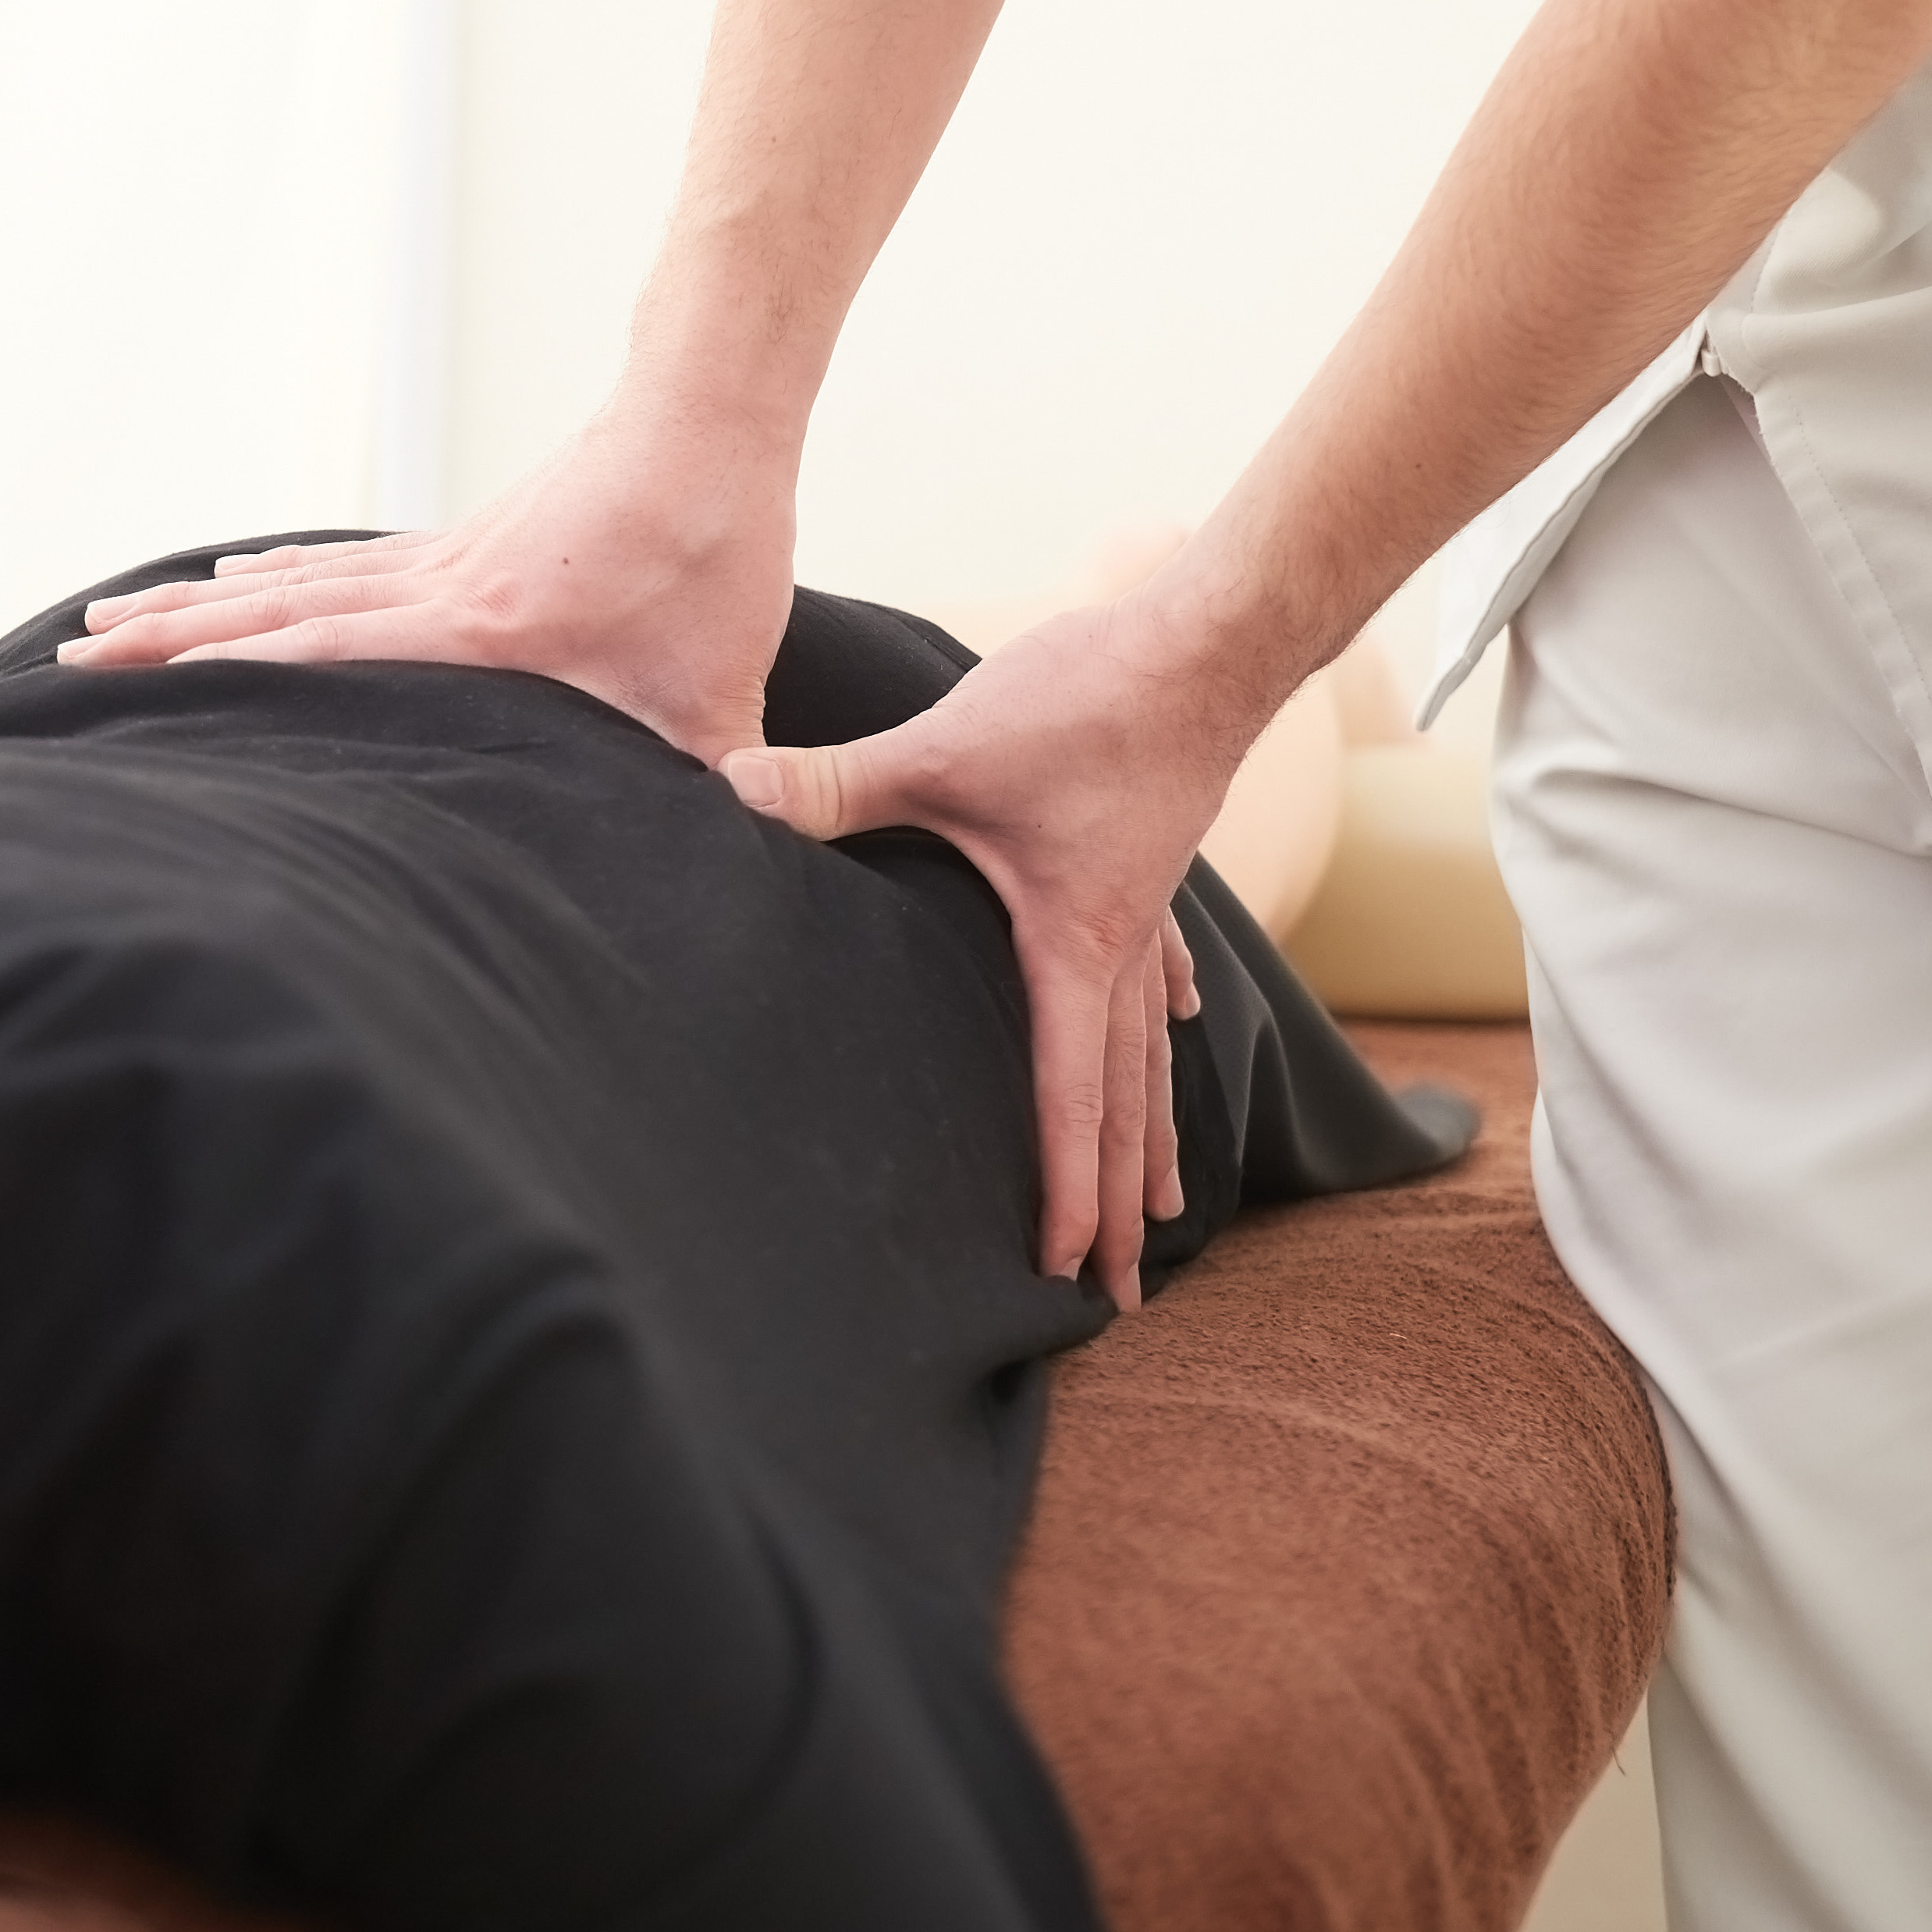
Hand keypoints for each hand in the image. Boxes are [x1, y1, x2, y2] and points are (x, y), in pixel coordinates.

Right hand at [62, 393, 802, 763]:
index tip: (136, 692)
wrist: (709, 414)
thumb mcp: (717, 689)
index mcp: (477, 634)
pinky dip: (276, 572)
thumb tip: (725, 856)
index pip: (325, 657)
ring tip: (111, 617)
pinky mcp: (460, 544)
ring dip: (198, 603)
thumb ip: (711, 782)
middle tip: (70, 656)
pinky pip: (339, 564)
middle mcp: (434, 590)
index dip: (230, 677)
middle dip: (167, 640)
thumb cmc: (714, 552)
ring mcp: (438, 560)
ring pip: (289, 582)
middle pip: (271, 614)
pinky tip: (238, 573)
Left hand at [718, 600, 1250, 1312]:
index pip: (1067, 1093)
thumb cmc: (1083, 701)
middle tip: (1120, 1292)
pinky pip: (1160, 965)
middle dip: (1118, 1199)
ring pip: (1150, 1047)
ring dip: (1152, 1128)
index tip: (1063, 1267)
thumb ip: (835, 784)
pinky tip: (1183, 1021)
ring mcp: (1147, 909)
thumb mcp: (945, 750)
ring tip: (1166, 1206)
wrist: (1203, 640)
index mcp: (1075, 949)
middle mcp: (1123, 948)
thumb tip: (728, 793)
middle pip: (1124, 1100)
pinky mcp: (1152, 860)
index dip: (1065, 1186)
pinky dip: (1164, 1011)